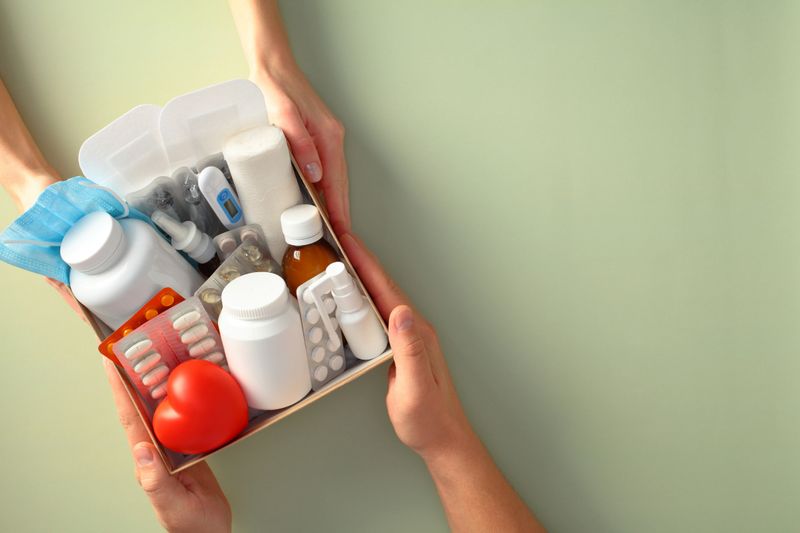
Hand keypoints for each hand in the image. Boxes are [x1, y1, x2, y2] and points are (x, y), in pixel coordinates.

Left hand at [103, 359, 230, 532]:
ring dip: (158, 380)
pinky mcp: (190, 446)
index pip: (129, 416)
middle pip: (141, 404)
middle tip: (134, 346)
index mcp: (148, 459)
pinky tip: (190, 382)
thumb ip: (156, 480)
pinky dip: (184, 396)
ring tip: (160, 353)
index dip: (119, 388)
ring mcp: (172, 446)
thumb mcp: (173, 504)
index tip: (111, 361)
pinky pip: (183, 415)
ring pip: (162, 406)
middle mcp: (156, 448)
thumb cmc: (191, 525)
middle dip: (134, 375)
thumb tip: (141, 449)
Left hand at [251, 62, 350, 234]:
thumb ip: (299, 143)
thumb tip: (315, 174)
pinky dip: (327, 189)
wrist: (272, 66)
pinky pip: (328, 170)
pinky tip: (320, 200)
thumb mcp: (282, 113)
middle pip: (340, 184)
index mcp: (328, 136)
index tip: (340, 232)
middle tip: (338, 239)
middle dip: (340, 212)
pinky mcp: (319, 138)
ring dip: (334, 203)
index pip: (336, 183)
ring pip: (335, 179)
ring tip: (331, 227)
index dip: (338, 209)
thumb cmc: (274, 87)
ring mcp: (327, 138)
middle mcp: (332, 139)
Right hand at [339, 233, 477, 460]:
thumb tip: (400, 312)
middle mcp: (413, 328)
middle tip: (337, 238)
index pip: (386, 290)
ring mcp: (408, 337)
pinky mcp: (401, 348)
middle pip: (382, 286)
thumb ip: (409, 350)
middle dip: (359, 259)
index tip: (348, 240)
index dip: (365, 263)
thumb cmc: (428, 419)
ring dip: (360, 275)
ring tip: (339, 258)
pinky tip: (351, 298)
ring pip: (379, 298)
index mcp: (415, 332)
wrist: (442, 440)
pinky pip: (377, 315)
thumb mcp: (414, 386)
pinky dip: (362, 299)